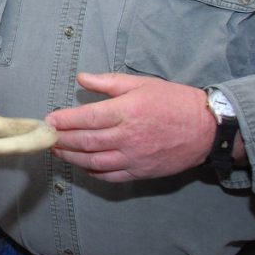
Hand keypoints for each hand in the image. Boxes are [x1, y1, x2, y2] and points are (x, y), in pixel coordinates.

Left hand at [46, 72, 216, 181]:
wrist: (207, 128)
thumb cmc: (173, 101)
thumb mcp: (141, 83)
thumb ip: (109, 82)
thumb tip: (81, 78)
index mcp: (126, 111)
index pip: (87, 118)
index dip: (64, 121)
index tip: (49, 120)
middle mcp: (127, 136)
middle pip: (86, 141)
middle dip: (62, 140)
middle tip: (47, 137)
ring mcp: (134, 157)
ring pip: (94, 161)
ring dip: (72, 157)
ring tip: (58, 151)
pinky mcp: (141, 172)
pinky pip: (111, 176)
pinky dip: (93, 172)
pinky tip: (83, 166)